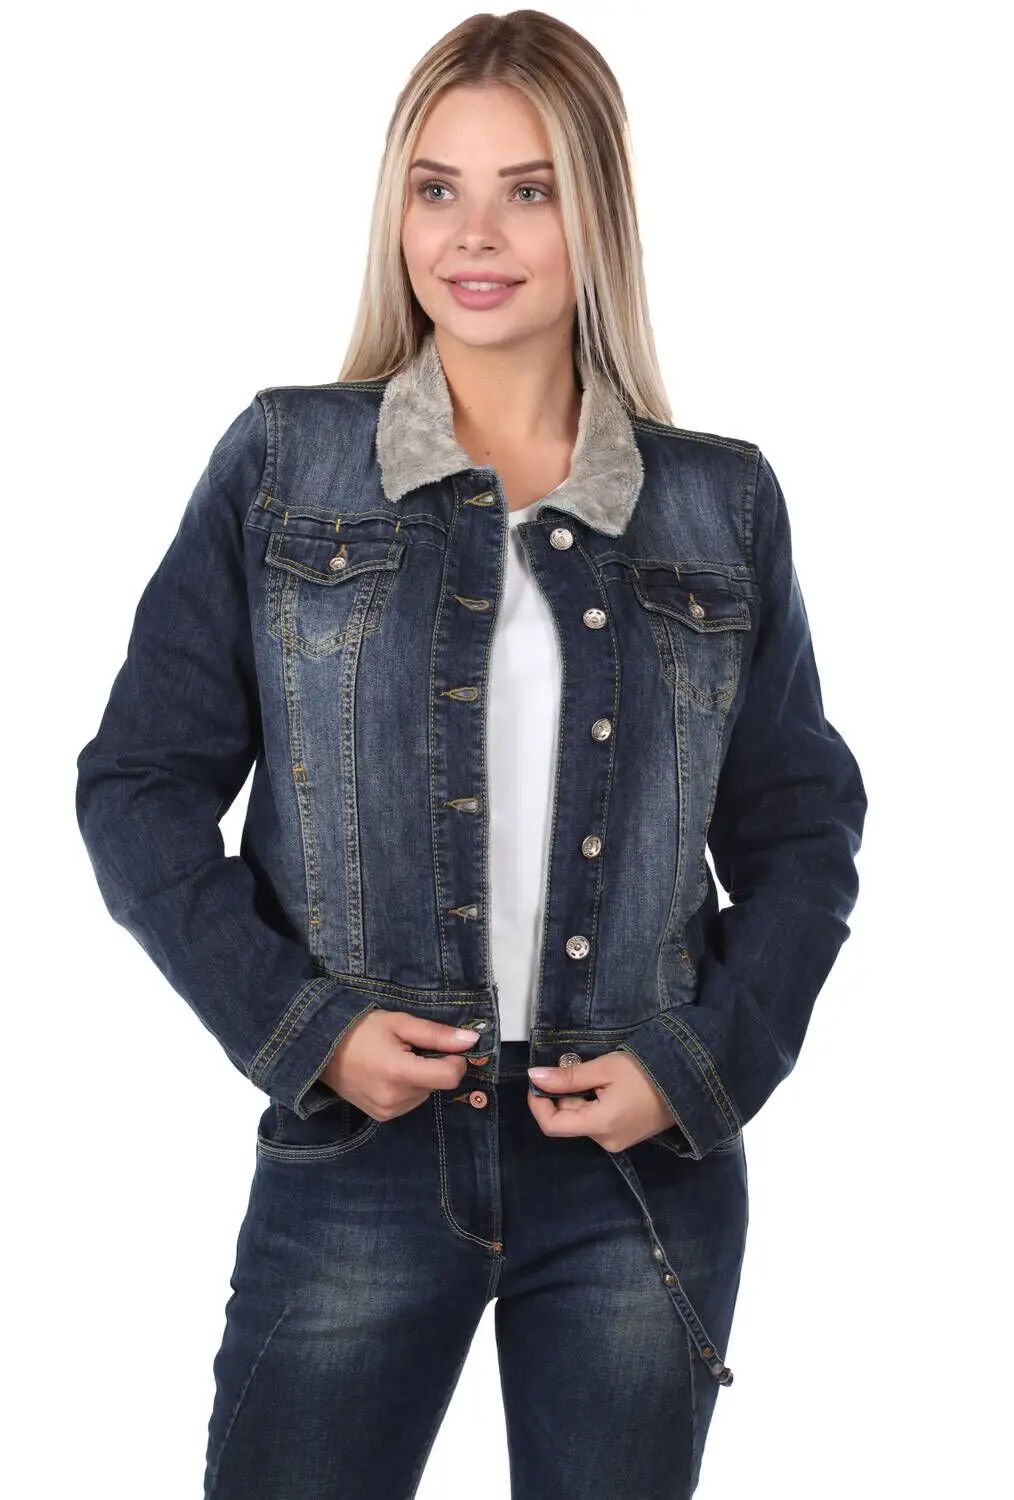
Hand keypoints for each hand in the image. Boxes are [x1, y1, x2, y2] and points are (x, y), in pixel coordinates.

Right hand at [318, 1010, 479, 1121]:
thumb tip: (472, 1040)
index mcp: (400, 1073)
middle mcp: (395, 1099)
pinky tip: (388, 1074)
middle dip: (432, 1066)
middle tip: (407, 1048)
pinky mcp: (381, 1117)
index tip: (446, 1047)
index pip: (450, 1077)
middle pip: (437, 1084)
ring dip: (420, 1078)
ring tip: (394, 1060)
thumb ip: (437, 1034)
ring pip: (425, 1094)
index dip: (456, 1060)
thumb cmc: (361, 1030)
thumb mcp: (400, 1023)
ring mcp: (387, 1111)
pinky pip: (410, 1102)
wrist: (320, 1049)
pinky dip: (407, 1088)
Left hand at [526, 1051, 677, 1152]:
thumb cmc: (646, 1071)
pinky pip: (597, 1123)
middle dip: (562, 1096)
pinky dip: (592, 1105)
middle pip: (567, 1121)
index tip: (538, 1080)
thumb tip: (535, 1076)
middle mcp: (606, 1141)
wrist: (688, 1081)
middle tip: (575, 1068)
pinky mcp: (625, 1136)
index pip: (552, 1125)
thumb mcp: (604, 1068)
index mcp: (599, 1125)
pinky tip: (608, 1088)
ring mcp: (617, 1141)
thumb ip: (568, 1077)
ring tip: (597, 1076)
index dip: (538, 1104)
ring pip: (581, 1121)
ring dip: (578, 1099)